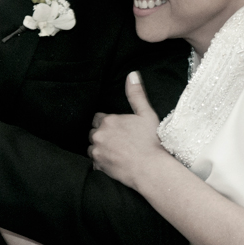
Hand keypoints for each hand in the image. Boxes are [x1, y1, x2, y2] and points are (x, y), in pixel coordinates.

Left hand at [88, 72, 167, 189]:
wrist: (151, 169)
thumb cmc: (151, 141)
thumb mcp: (146, 114)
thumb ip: (136, 94)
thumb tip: (132, 74)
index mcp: (108, 120)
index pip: (98, 118)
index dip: (108, 123)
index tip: (118, 129)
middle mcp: (98, 135)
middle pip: (94, 132)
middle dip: (102, 135)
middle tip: (118, 141)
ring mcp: (96, 151)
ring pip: (92, 147)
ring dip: (100, 148)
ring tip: (116, 151)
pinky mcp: (97, 166)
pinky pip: (94, 162)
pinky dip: (101, 162)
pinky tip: (114, 162)